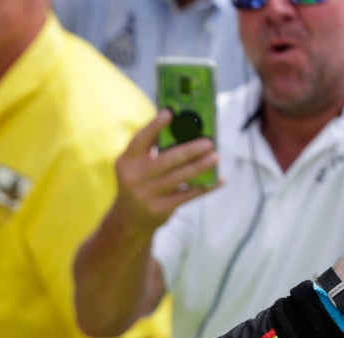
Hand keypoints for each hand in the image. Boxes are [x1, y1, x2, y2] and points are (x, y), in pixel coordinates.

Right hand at [107, 110, 219, 231]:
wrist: (129, 218)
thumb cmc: (138, 182)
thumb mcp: (134, 165)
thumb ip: (150, 147)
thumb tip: (179, 125)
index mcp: (126, 161)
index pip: (140, 140)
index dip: (154, 126)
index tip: (170, 113)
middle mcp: (134, 178)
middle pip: (167, 160)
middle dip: (190, 150)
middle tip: (208, 142)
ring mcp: (147, 195)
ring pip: (180, 177)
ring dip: (200, 166)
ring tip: (215, 157)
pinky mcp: (160, 209)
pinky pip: (187, 195)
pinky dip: (205, 187)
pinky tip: (218, 180)